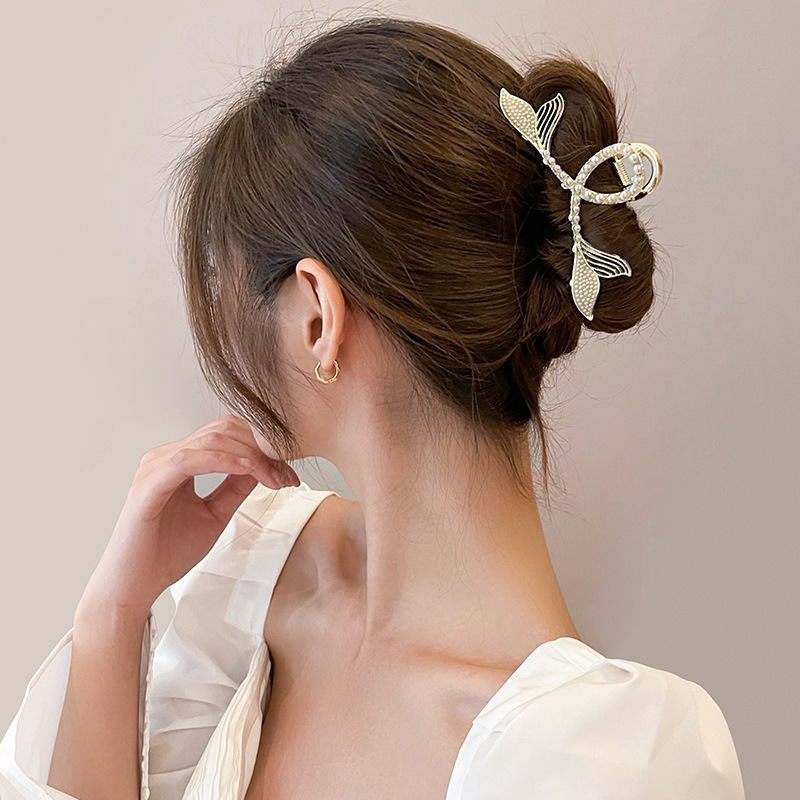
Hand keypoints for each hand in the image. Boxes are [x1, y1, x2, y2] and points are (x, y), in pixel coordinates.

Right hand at [78, 414, 299, 616]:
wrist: (134, 586)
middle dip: (261, 450)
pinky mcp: (149, 484)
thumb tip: (263, 468)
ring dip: (249, 455)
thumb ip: (236, 488)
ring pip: (211, 440)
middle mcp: (166, 456)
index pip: (227, 435)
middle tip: (286, 475)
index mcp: (180, 461)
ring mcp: (155, 467)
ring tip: (273, 476)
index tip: (287, 472)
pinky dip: (223, 460)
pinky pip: (190, 459)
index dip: (261, 447)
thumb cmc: (166, 553)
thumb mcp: (215, 515)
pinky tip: (247, 469)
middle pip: (223, 431)